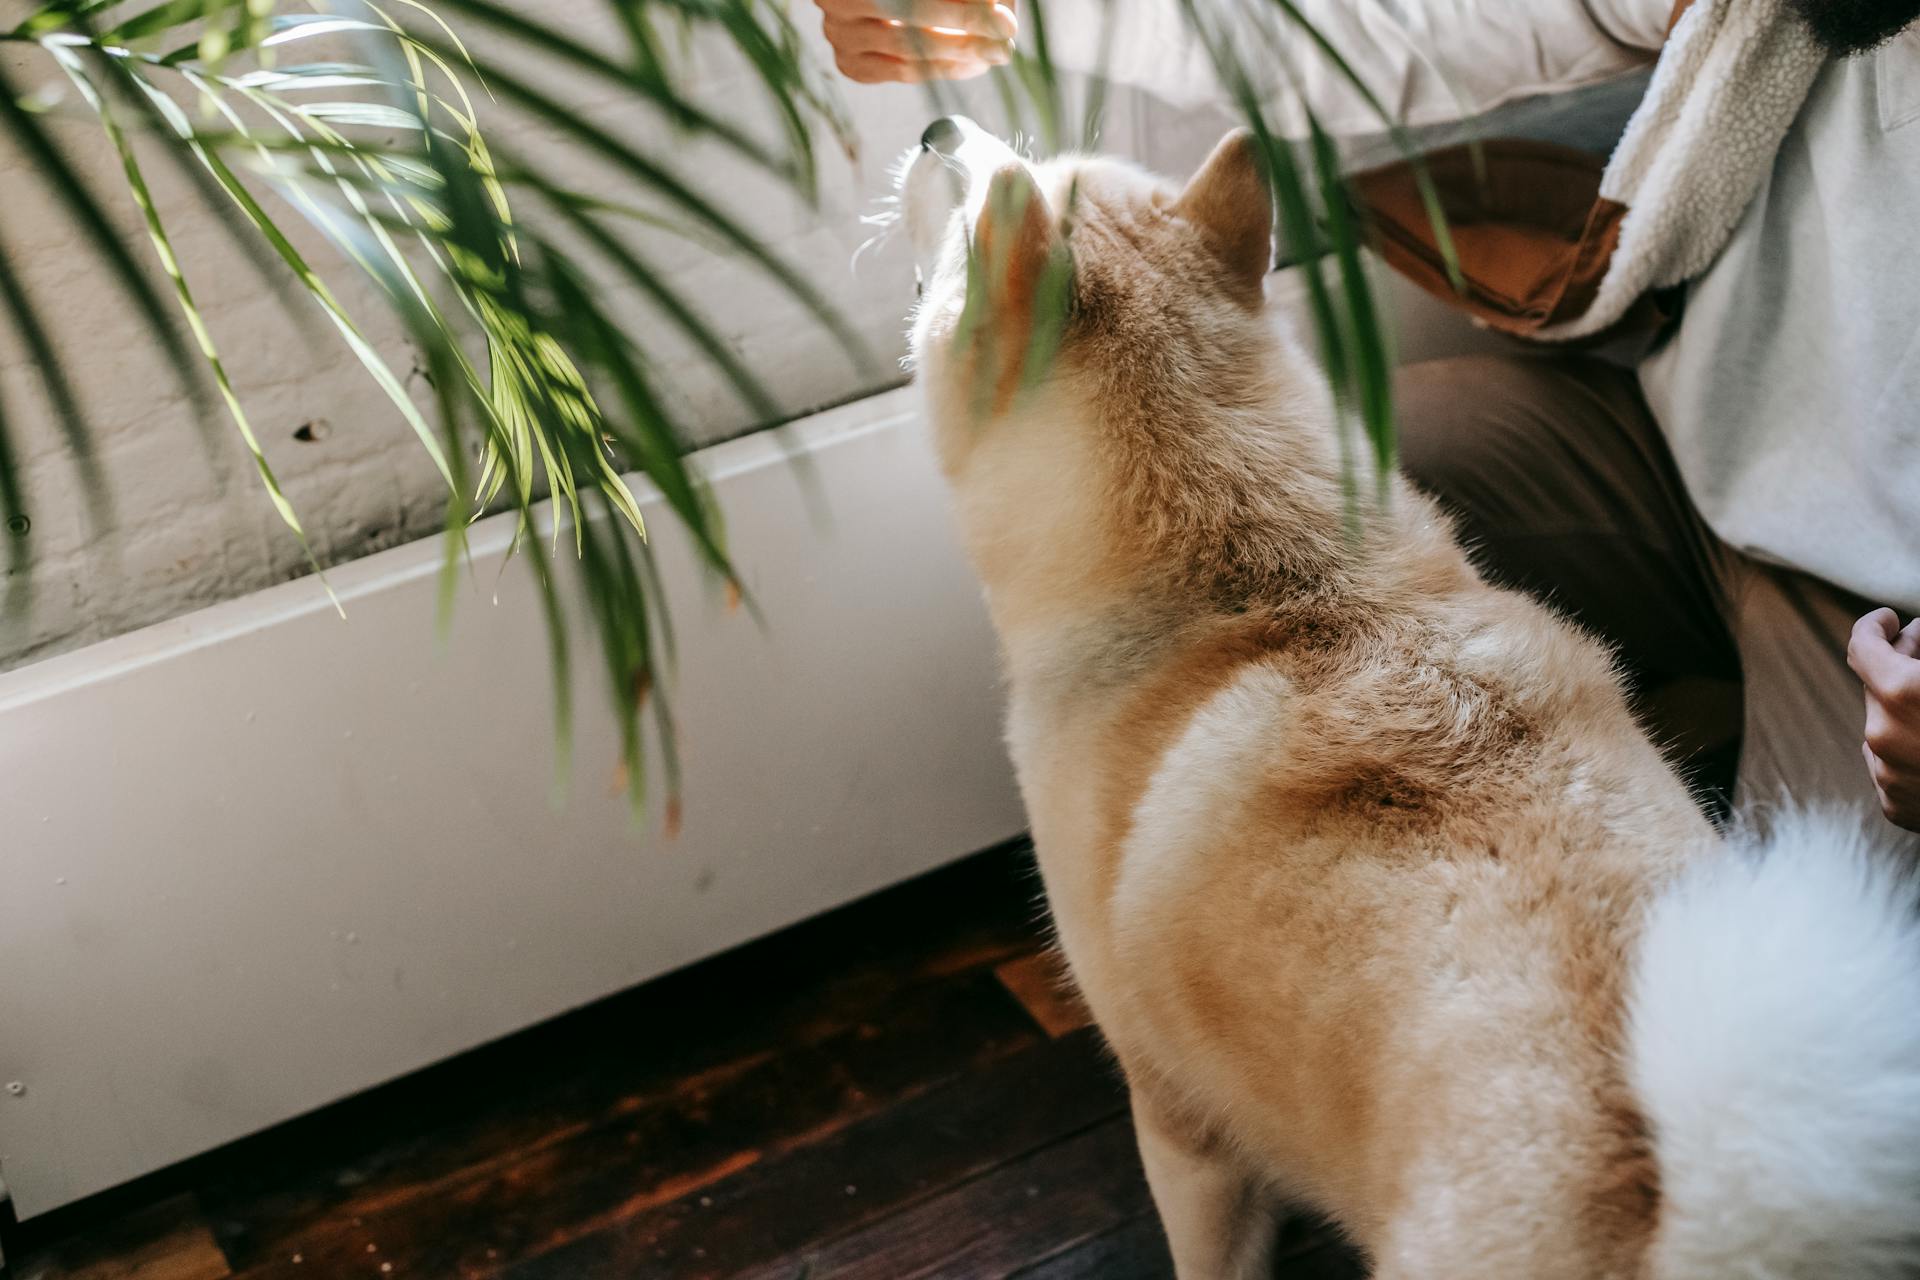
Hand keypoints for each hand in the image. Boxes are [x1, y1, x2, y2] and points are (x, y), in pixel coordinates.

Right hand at [813, 0, 1015, 83]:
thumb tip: (1002, 18)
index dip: (962, 8)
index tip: (1005, 20)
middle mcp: (835, 0)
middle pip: (907, 13)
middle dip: (965, 26)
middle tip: (1006, 35)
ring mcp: (838, 33)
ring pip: (906, 49)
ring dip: (958, 52)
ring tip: (995, 51)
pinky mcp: (850, 62)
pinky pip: (901, 72)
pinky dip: (942, 69)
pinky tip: (973, 65)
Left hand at [1847, 607, 1919, 831]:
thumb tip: (1916, 632)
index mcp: (1902, 693)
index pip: (1863, 647)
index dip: (1875, 627)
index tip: (1888, 619)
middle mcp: (1882, 734)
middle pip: (1876, 685)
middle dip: (1899, 663)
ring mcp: (1886, 775)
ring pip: (1884, 727)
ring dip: (1906, 710)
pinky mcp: (1895, 805)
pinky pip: (1893, 767)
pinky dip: (1911, 752)